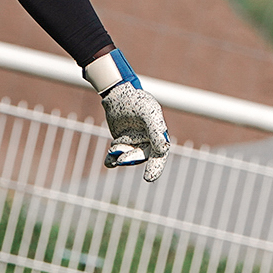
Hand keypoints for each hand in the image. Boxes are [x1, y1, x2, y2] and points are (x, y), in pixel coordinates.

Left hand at [84, 49, 169, 182]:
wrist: (117, 93)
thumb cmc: (137, 101)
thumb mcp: (148, 113)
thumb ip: (156, 130)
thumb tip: (163, 149)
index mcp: (158, 136)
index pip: (159, 155)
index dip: (155, 167)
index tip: (148, 179)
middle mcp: (147, 141)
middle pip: (141, 156)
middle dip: (131, 158)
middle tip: (121, 159)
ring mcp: (132, 143)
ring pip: (127, 156)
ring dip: (120, 157)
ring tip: (113, 150)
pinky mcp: (119, 142)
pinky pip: (116, 156)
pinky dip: (111, 160)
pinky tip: (108, 162)